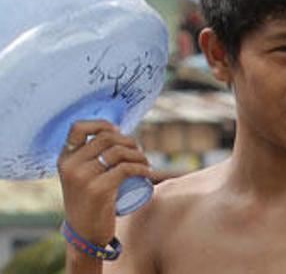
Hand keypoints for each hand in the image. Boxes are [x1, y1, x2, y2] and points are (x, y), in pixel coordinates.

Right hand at [57, 120, 154, 246]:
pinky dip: (142, 168)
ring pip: (119, 152)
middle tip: (138, 152)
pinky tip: (148, 172)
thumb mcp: (79, 176)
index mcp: (64, 159)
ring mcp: (83, 177)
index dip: (102, 124)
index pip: (78, 127)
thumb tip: (115, 132)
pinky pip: (126, 169)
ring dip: (139, 155)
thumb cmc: (88, 201)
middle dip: (129, 141)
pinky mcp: (98, 190)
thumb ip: (86, 158)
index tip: (118, 132)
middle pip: (107, 138)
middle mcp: (71, 166)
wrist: (84, 233)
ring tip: (145, 163)